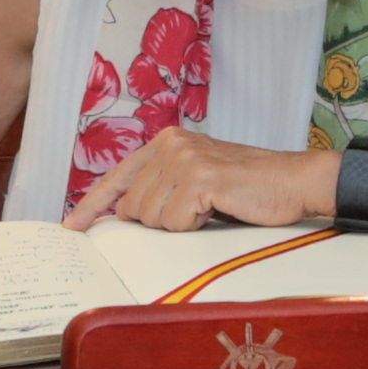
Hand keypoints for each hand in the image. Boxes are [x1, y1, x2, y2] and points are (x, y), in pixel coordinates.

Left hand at [60, 125, 333, 233]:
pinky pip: (175, 222)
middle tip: (196, 212)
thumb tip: (122, 214)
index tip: (72, 226)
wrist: (294, 181)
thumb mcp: (197, 179)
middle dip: (158, 222)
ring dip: (179, 225)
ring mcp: (184, 159)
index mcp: (166, 141)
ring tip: (210, 208)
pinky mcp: (200, 178)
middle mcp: (170, 144)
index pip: (118, 176)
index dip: (93, 204)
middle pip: (133, 207)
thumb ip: (162, 187)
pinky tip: (218, 210)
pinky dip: (194, 227)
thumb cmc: (247, 188)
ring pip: (151, 218)